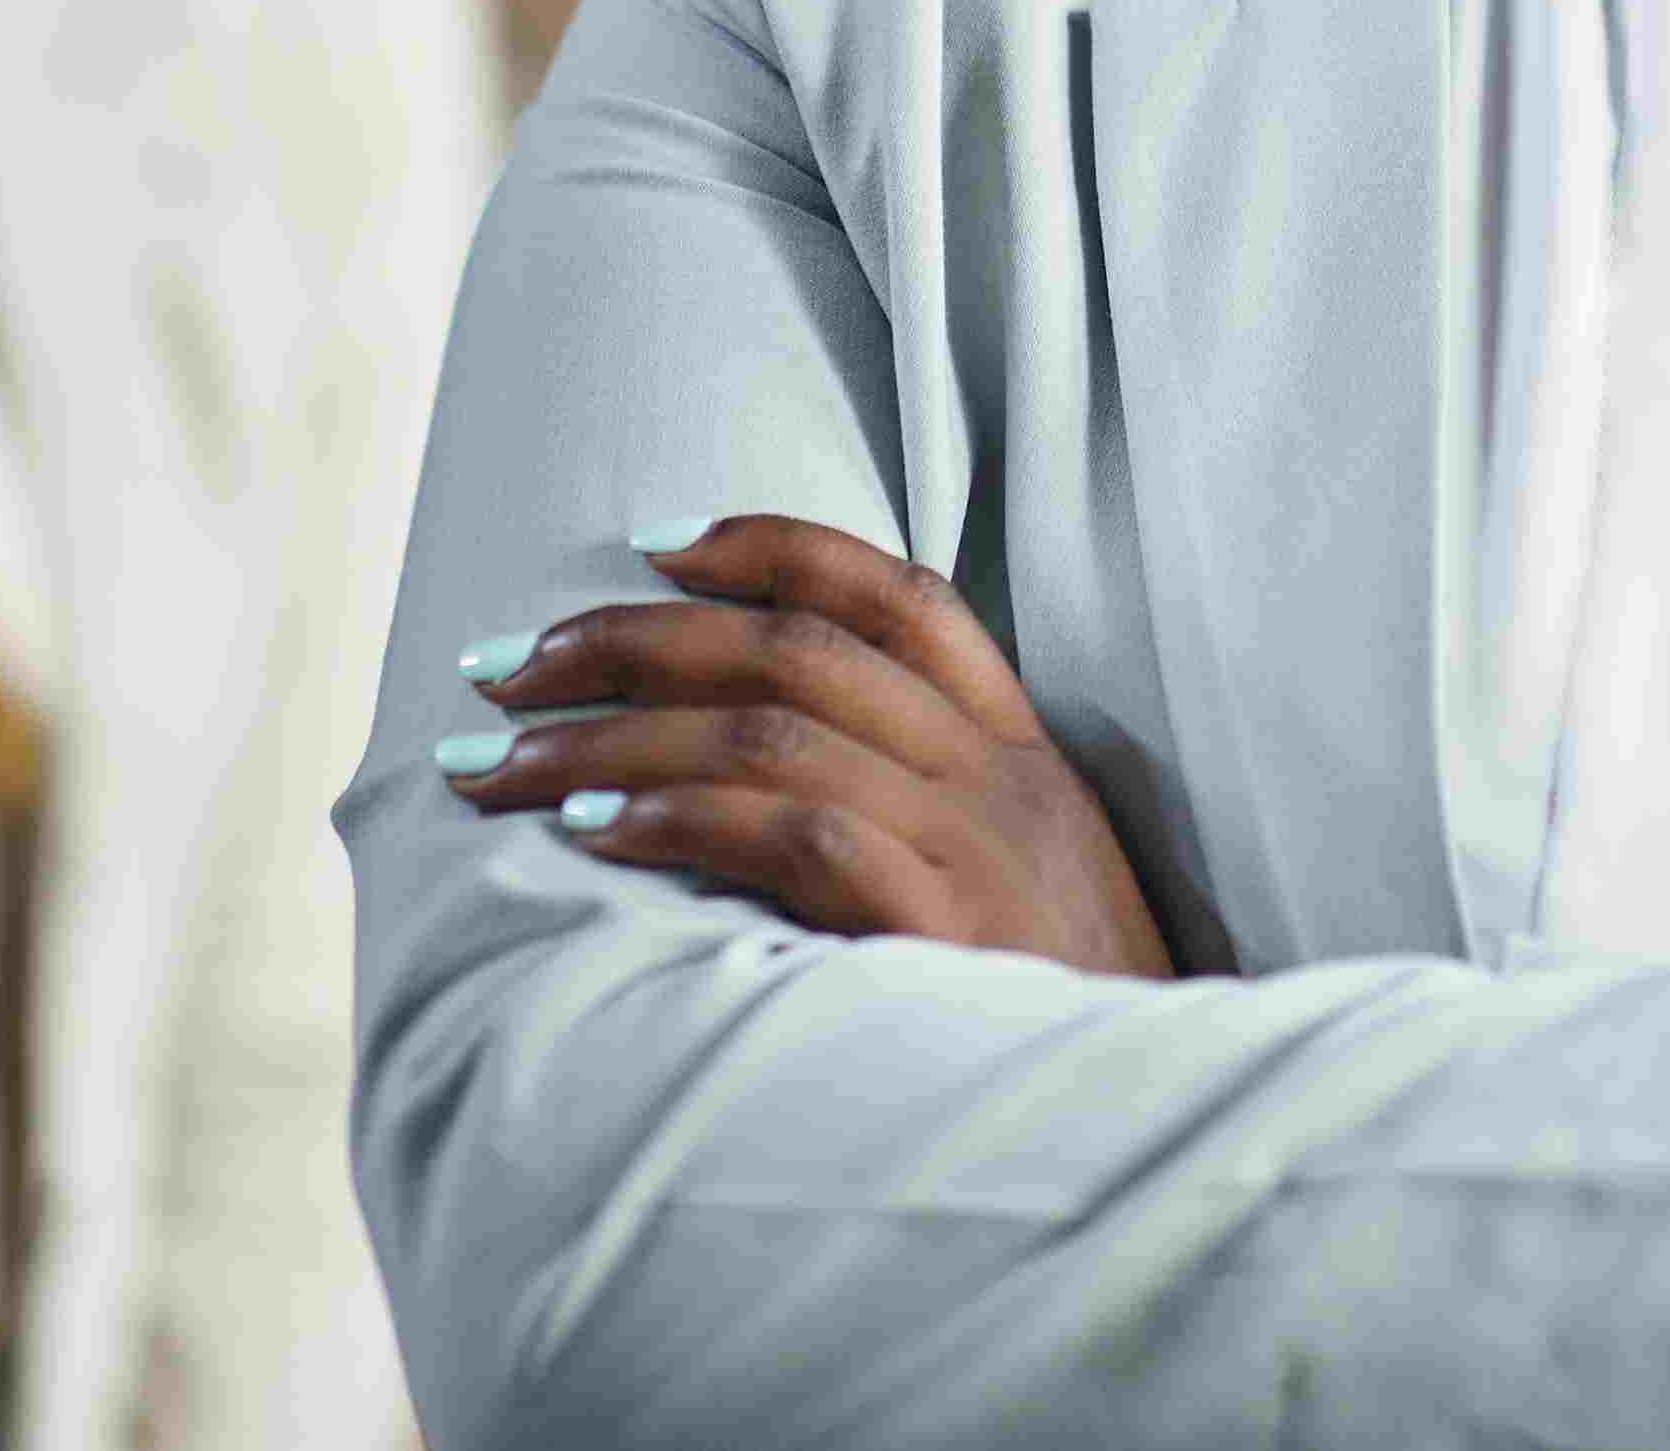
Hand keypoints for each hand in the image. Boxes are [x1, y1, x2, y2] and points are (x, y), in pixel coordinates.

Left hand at [438, 513, 1175, 980]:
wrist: (1166, 1128)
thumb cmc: (1071, 1021)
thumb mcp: (1029, 884)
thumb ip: (930, 811)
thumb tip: (754, 772)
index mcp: (1022, 751)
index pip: (895, 593)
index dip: (767, 548)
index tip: (648, 543)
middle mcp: (997, 777)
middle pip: (793, 648)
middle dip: (629, 641)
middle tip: (505, 665)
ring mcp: (974, 848)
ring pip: (768, 731)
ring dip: (612, 735)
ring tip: (503, 760)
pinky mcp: (944, 931)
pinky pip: (793, 836)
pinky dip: (678, 821)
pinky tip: (590, 832)